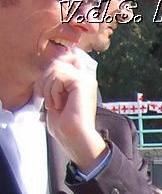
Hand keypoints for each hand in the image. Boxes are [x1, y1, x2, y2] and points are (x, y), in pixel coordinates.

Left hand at [40, 44, 107, 169]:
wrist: (74, 136)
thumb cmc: (64, 123)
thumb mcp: (56, 95)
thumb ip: (56, 79)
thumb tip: (54, 63)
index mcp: (81, 82)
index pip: (69, 57)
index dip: (55, 64)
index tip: (46, 85)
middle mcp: (86, 79)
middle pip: (58, 62)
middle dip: (45, 79)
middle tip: (44, 96)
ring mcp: (86, 81)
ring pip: (56, 68)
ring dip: (48, 87)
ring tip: (52, 103)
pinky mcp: (82, 83)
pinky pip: (59, 77)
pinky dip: (53, 91)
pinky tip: (58, 104)